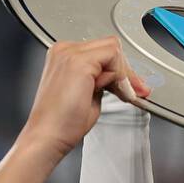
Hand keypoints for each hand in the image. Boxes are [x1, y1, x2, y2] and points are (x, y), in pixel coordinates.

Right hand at [19, 38, 150, 162]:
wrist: (47, 136)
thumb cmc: (61, 124)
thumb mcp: (88, 95)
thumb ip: (101, 81)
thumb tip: (120, 79)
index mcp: (63, 56)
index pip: (101, 52)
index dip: (120, 71)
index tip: (131, 89)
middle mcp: (64, 50)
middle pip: (109, 46)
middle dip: (126, 71)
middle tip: (136, 91)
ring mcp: (69, 53)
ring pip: (113, 49)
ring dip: (123, 73)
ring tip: (124, 95)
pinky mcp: (78, 62)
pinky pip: (113, 57)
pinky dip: (121, 76)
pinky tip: (118, 93)